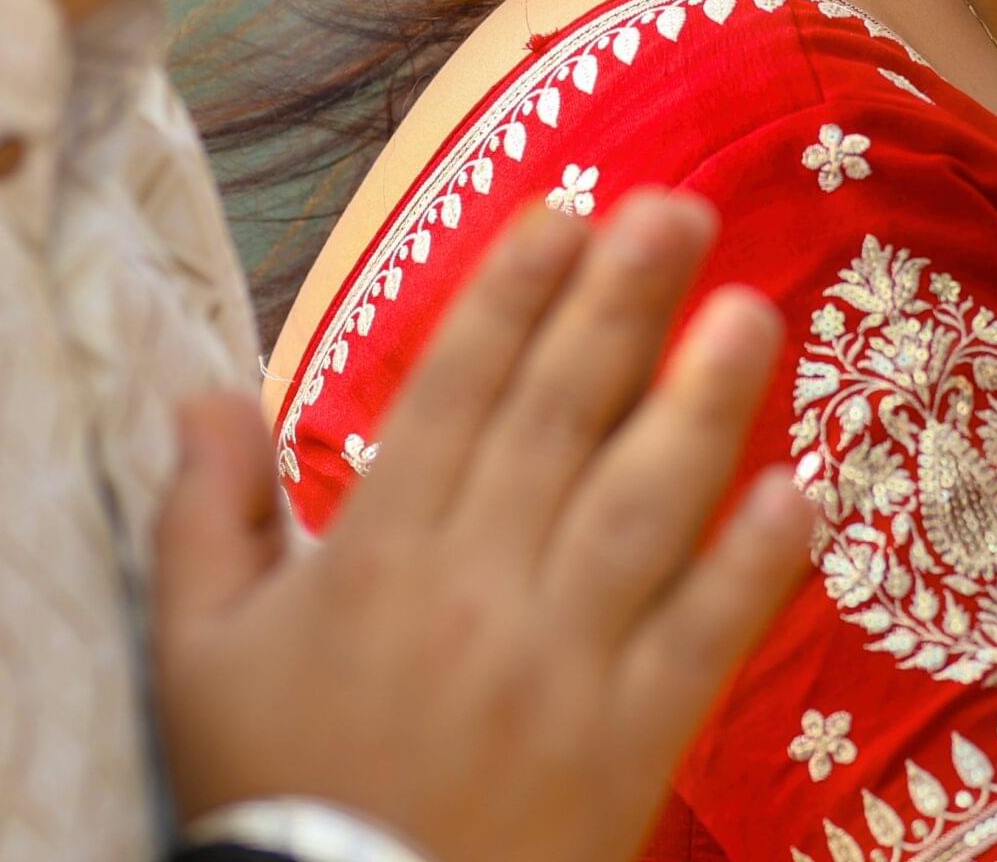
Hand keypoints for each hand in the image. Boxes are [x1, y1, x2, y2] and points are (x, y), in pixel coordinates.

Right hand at [150, 191, 814, 861]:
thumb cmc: (272, 789)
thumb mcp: (198, 653)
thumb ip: (206, 514)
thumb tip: (204, 390)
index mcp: (376, 555)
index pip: (455, 393)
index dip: (513, 294)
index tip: (567, 210)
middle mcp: (477, 588)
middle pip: (560, 421)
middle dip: (622, 305)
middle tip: (680, 207)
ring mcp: (563, 665)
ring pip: (642, 509)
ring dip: (703, 404)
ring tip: (752, 311)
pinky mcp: (630, 744)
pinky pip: (702, 640)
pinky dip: (752, 568)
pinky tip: (798, 494)